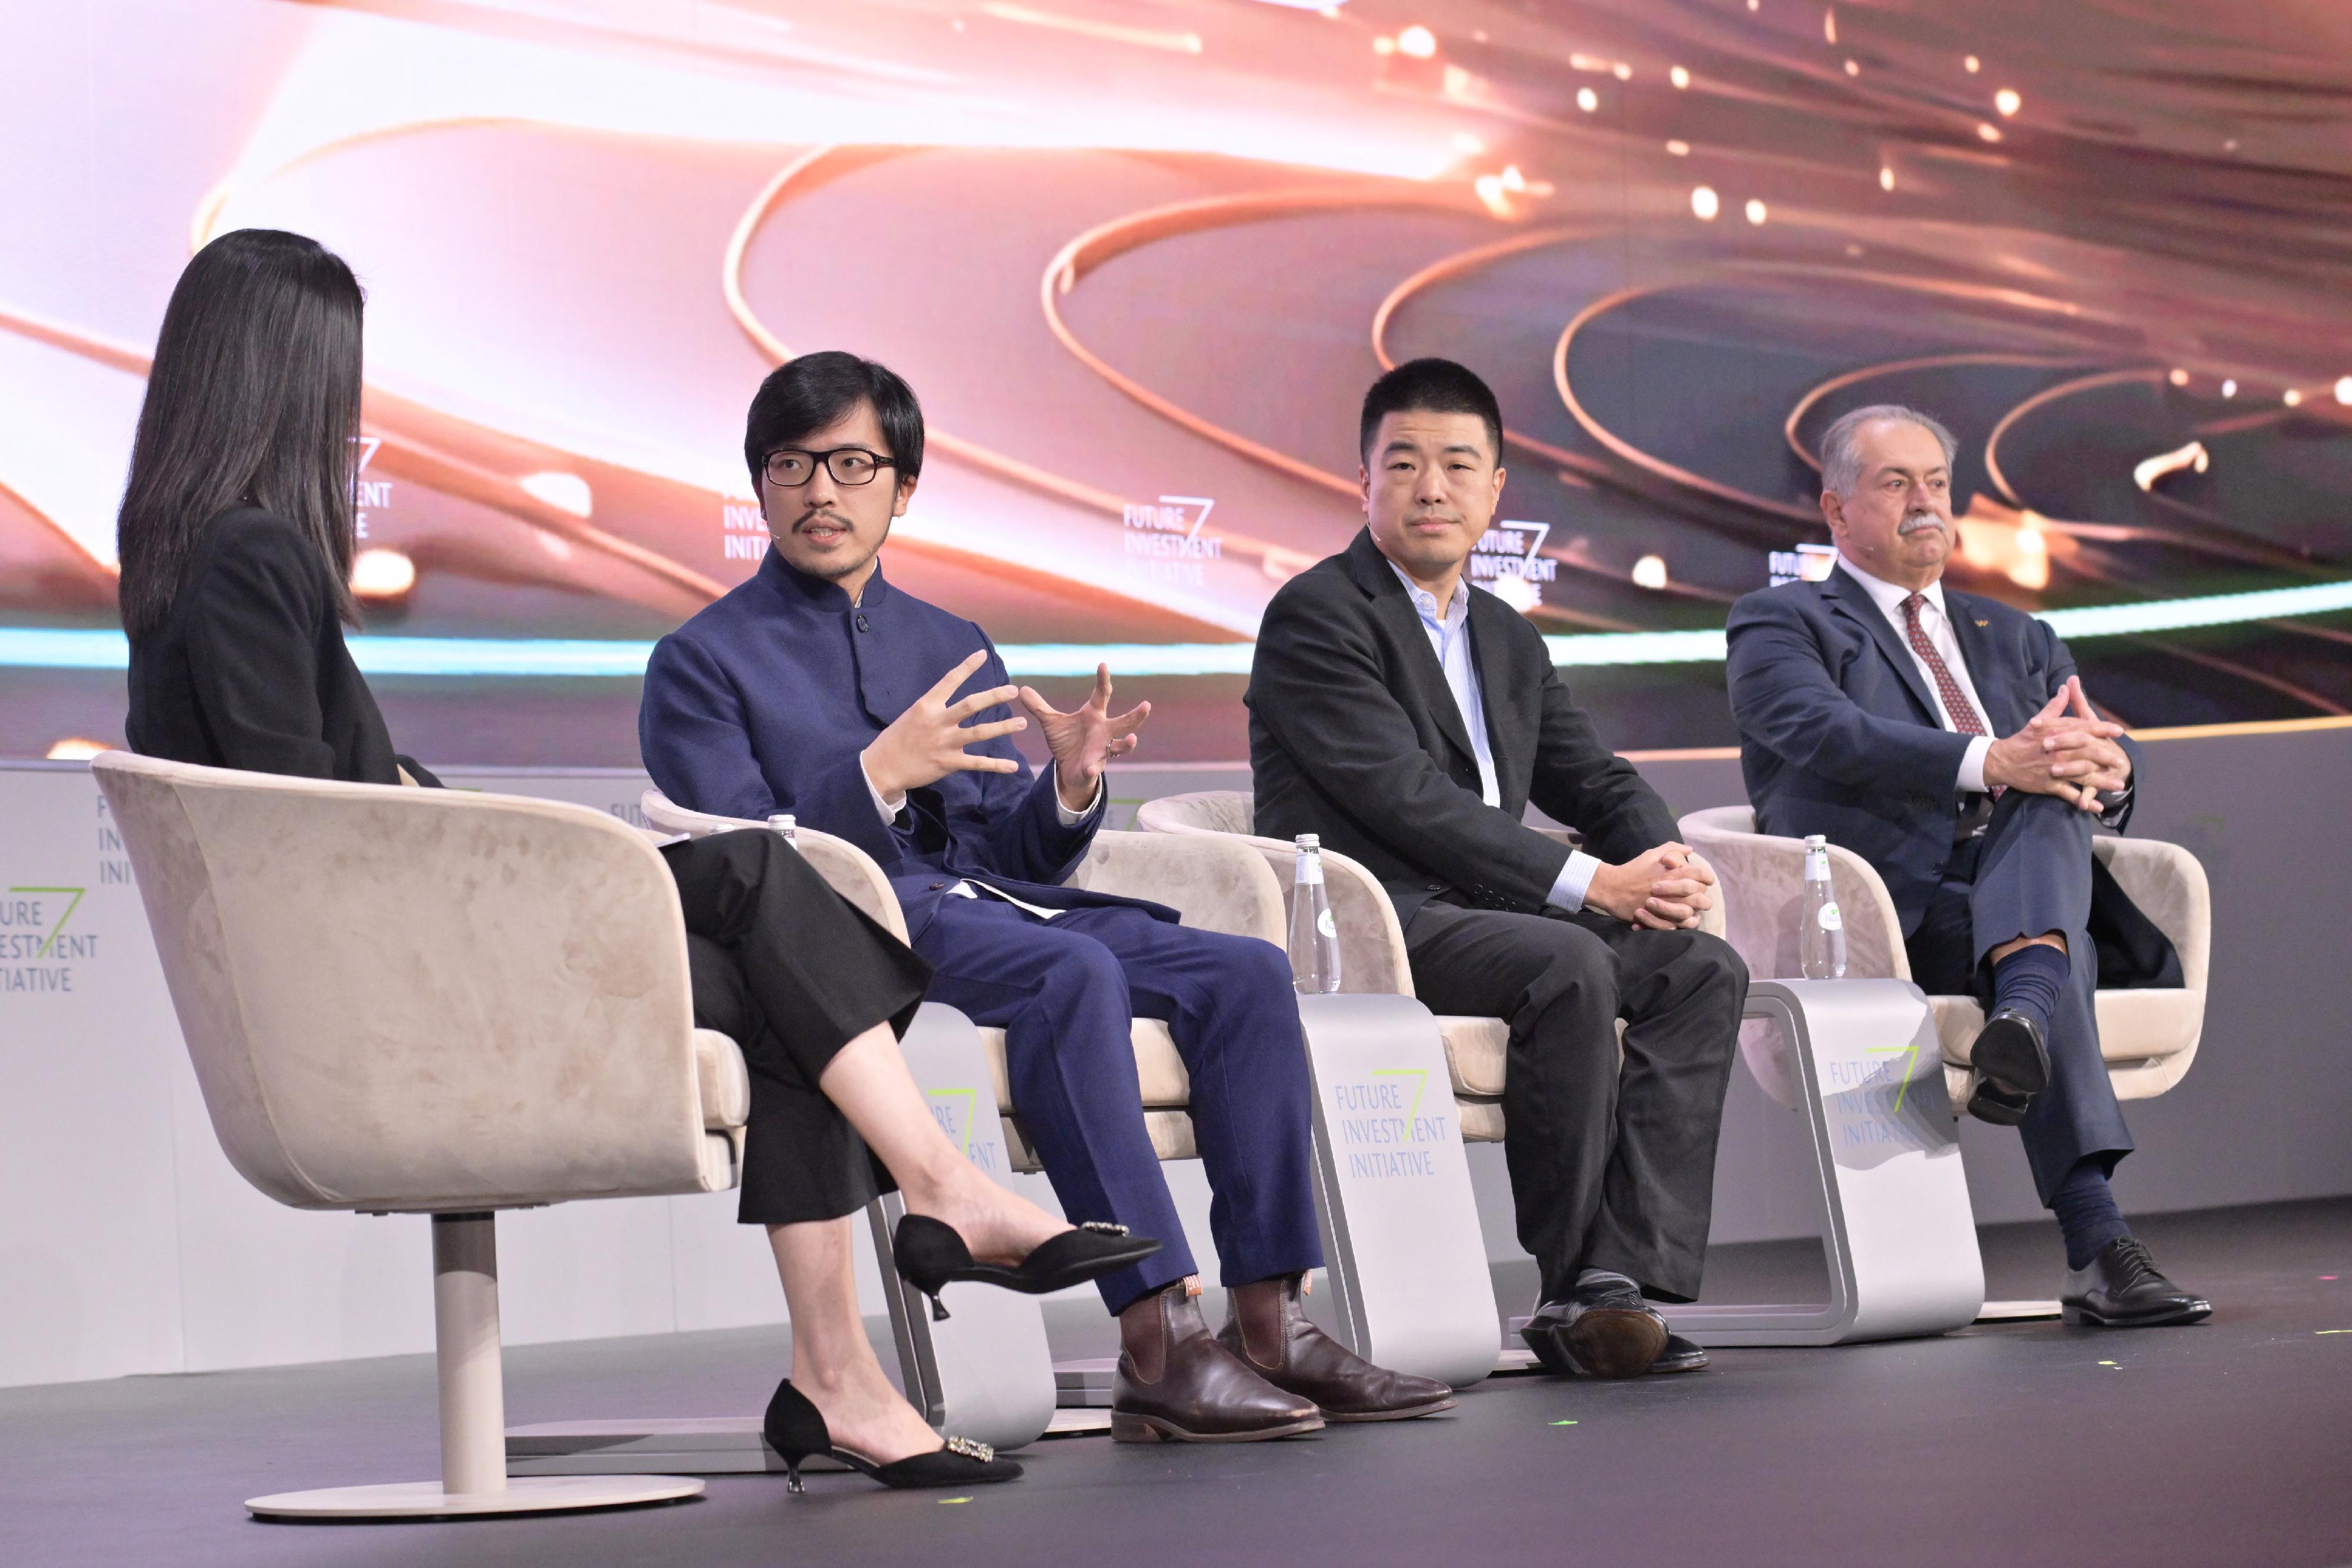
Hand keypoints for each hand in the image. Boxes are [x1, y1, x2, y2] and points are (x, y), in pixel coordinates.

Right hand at [861, 650, 1025, 798]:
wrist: (882, 767)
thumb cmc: (896, 739)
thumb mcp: (911, 715)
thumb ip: (933, 707)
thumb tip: (949, 698)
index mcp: (926, 706)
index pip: (950, 680)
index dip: (967, 667)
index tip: (983, 655)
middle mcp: (937, 721)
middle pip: (971, 705)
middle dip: (994, 696)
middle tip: (1013, 691)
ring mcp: (944, 742)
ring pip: (979, 733)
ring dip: (1003, 728)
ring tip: (1022, 723)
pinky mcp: (949, 763)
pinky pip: (977, 763)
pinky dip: (996, 765)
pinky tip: (1013, 767)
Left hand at [1018, 663, 1149, 813]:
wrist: (1067, 769)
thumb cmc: (1066, 742)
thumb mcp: (1050, 723)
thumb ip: (1039, 707)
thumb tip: (1021, 689)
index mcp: (1093, 714)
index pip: (1102, 694)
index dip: (1103, 679)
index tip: (1102, 665)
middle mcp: (1104, 730)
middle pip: (1124, 721)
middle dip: (1136, 715)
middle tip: (1147, 706)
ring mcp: (1103, 749)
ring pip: (1122, 746)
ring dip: (1128, 744)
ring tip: (1133, 740)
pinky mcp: (1096, 766)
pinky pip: (1096, 767)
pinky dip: (1093, 768)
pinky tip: (1089, 769)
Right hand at [1585, 842, 1715, 929]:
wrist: (1612, 888)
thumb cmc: (1633, 870)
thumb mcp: (1651, 854)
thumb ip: (1672, 849)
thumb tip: (1689, 849)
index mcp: (1673, 873)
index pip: (1701, 875)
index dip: (1708, 877)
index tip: (1706, 880)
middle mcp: (1672, 891)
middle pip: (1700, 896)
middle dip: (1703, 896)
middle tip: (1698, 896)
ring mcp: (1665, 907)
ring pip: (1691, 913)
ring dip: (1694, 911)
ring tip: (1691, 909)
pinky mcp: (1657, 920)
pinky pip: (1677, 926)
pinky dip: (1681, 924)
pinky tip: (1681, 919)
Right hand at [1983, 679, 2126, 809]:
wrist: (2002, 761)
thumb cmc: (2022, 740)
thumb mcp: (2038, 720)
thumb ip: (2056, 706)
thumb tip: (2066, 687)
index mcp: (2057, 734)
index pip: (2083, 729)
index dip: (2102, 729)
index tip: (2118, 730)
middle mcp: (2058, 751)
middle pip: (2087, 753)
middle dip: (2107, 757)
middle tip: (2121, 761)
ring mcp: (2054, 770)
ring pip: (2082, 775)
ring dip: (2101, 781)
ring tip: (2119, 784)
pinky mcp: (2049, 785)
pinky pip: (2069, 794)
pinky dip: (2083, 801)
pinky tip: (2096, 807)